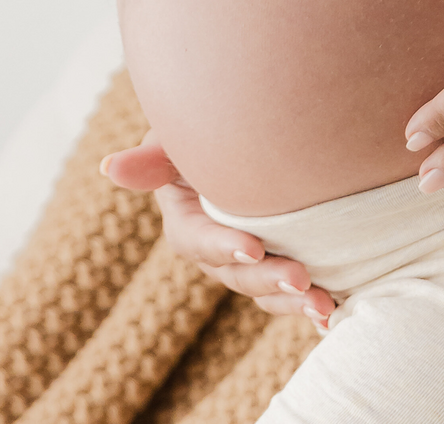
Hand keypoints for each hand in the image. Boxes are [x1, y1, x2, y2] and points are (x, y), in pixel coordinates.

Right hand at [102, 133, 334, 331]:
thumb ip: (153, 156)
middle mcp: (215, 248)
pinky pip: (288, 291)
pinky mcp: (278, 259)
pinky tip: (334, 314)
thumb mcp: (178, 138)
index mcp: (187, 220)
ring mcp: (247, 258)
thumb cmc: (207, 129)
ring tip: (325, 307)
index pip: (199, 239)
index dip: (222, 245)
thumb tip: (109, 166)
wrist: (245, 133)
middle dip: (267, 279)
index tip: (253, 246)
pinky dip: (308, 304)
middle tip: (302, 279)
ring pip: (264, 289)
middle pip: (236, 273)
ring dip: (292, 302)